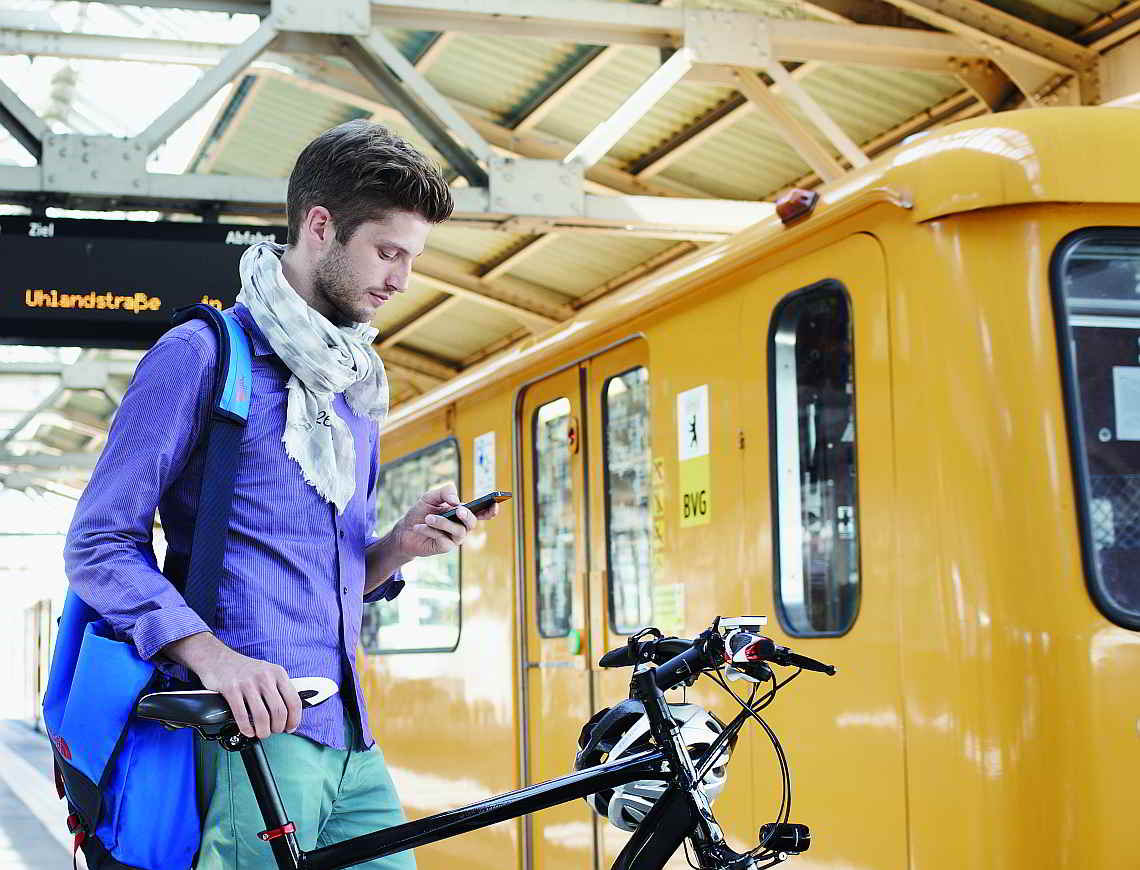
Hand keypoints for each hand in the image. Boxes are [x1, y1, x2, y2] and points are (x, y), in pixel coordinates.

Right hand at [162, 632, 301, 738]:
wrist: (219, 659)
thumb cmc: (245, 670)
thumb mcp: (268, 673)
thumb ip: (279, 689)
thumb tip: (289, 714)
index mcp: (278, 673)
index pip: (294, 701)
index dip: (294, 719)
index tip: (290, 728)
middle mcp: (265, 677)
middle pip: (279, 711)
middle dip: (277, 727)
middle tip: (273, 731)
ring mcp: (248, 683)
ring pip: (262, 716)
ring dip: (263, 731)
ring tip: (261, 733)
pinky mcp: (231, 689)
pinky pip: (242, 715)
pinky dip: (246, 728)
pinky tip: (248, 731)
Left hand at [389, 481, 499, 558]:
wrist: (405, 530)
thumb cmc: (421, 512)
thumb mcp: (430, 496)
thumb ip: (445, 492)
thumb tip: (456, 501)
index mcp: (462, 513)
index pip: (482, 512)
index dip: (491, 509)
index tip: (495, 503)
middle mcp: (462, 526)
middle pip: (473, 523)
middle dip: (467, 515)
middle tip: (458, 510)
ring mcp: (454, 538)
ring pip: (458, 531)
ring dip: (443, 522)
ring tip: (428, 518)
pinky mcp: (444, 547)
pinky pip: (442, 539)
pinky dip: (430, 530)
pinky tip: (419, 527)